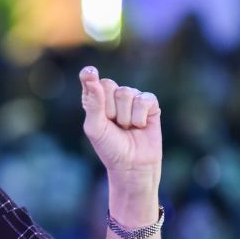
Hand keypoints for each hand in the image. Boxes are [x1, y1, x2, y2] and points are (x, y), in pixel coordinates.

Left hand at [79, 66, 161, 186]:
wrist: (132, 165)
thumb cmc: (110, 148)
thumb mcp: (96, 128)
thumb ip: (93, 103)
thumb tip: (92, 75)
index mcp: (95, 100)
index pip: (90, 81)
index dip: (89, 76)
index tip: (89, 73)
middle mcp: (113, 96)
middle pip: (109, 85)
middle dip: (109, 109)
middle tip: (113, 125)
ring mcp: (133, 98)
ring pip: (126, 93)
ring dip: (125, 116)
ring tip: (127, 128)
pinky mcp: (150, 104)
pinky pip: (144, 100)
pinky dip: (140, 117)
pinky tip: (140, 126)